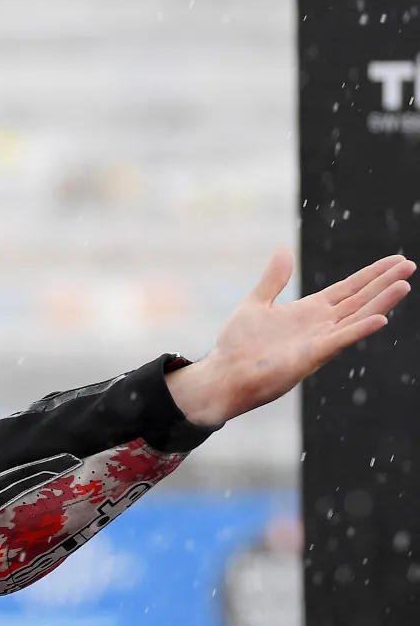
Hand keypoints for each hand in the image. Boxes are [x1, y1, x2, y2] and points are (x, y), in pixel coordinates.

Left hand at [166, 248, 413, 426]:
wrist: (225, 375)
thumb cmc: (238, 345)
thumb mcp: (257, 303)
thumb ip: (274, 279)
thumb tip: (284, 250)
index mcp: (309, 311)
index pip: (348, 289)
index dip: (370, 275)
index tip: (394, 261)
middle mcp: (320, 325)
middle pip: (360, 299)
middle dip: (384, 283)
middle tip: (409, 265)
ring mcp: (319, 340)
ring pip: (357, 317)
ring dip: (381, 302)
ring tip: (404, 285)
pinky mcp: (311, 356)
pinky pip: (340, 340)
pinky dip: (360, 329)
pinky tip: (381, 319)